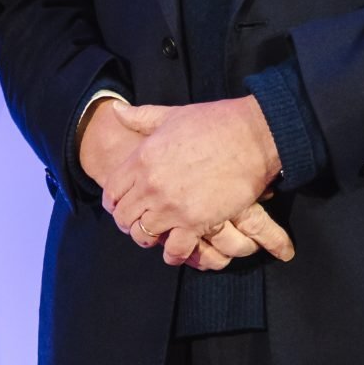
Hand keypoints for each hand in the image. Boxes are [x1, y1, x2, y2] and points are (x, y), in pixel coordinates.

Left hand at [102, 98, 279, 244]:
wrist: (252, 136)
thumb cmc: (213, 123)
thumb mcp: (170, 116)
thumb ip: (141, 117)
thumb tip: (116, 110)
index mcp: (141, 160)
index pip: (111, 192)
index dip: (114, 202)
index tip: (122, 206)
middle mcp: (150, 185)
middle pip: (124, 217)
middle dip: (129, 223)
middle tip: (139, 225)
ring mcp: (171, 206)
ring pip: (144, 235)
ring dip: (149, 239)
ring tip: (157, 237)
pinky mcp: (196, 222)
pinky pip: (174, 249)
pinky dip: (174, 254)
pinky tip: (177, 251)